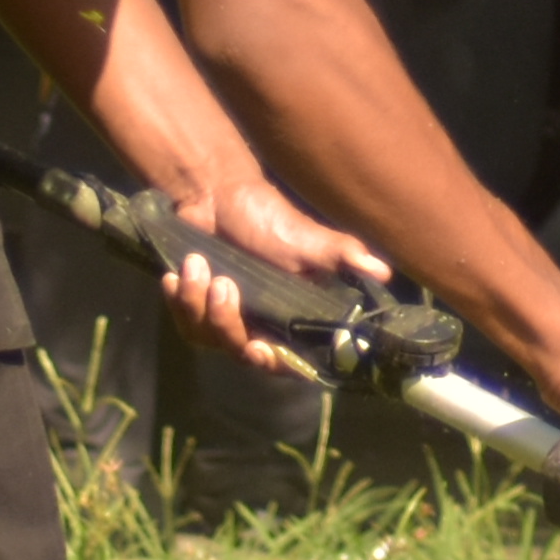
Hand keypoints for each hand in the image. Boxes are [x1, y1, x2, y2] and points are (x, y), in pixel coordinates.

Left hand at [157, 174, 389, 375]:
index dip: (277, 363)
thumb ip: (341, 255)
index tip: (260, 348)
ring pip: (208, 338)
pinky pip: (184, 322)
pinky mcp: (195, 310)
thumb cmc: (268, 218)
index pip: (291, 360)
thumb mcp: (305, 237)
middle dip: (227, 322)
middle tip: (223, 283)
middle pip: (241, 351)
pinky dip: (178, 300)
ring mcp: (226, 321)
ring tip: (195, 262)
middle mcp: (261, 326)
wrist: (216, 196)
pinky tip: (176, 275)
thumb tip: (383, 271)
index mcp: (292, 317)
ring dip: (197, 302)